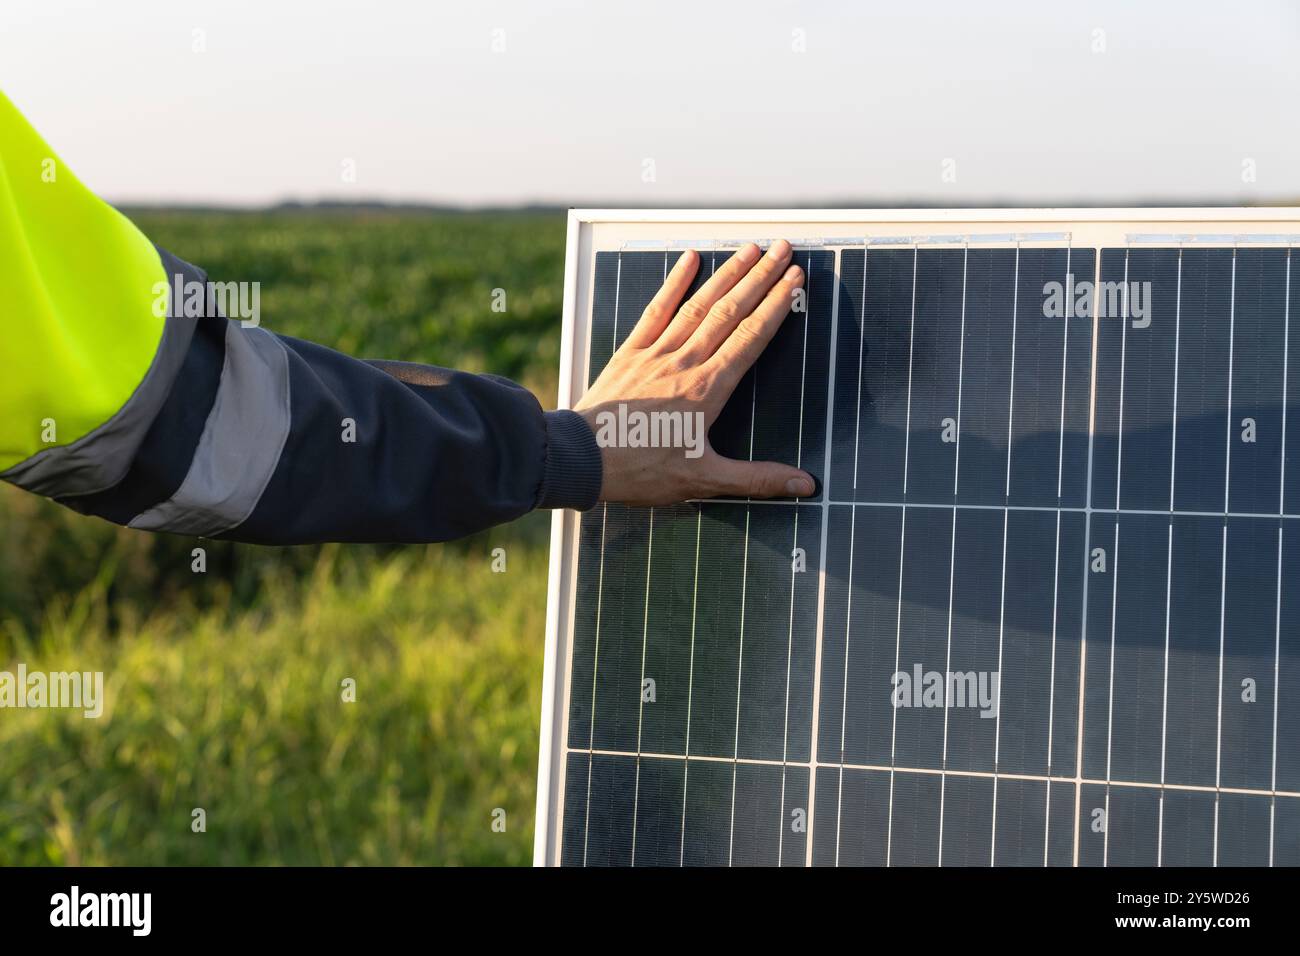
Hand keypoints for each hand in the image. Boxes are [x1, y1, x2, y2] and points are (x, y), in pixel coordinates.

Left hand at [574, 239, 815, 506]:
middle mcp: (685, 362)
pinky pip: (656, 309)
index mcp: (708, 390)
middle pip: (730, 311)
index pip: (751, 337)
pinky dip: (674, 282)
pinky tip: (689, 259)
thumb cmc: (640, 471)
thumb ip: (757, 480)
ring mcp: (656, 353)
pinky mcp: (630, 352)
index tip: (795, 280)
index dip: (777, 306)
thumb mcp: (703, 480)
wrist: (581, 459)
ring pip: (699, 304)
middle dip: (760, 277)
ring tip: (750, 249)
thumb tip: (804, 486)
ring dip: (727, 273)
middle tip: (783, 249)